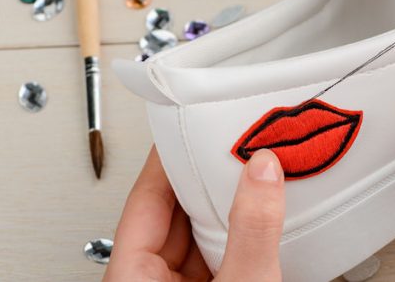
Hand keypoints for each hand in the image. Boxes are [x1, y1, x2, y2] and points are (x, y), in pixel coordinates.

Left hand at [105, 147, 284, 281]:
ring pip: (200, 236)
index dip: (170, 159)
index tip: (188, 127)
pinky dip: (241, 235)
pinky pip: (221, 256)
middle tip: (230, 145)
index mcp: (133, 278)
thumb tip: (262, 172)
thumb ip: (251, 231)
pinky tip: (262, 217)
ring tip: (252, 175)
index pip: (145, 200)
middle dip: (206, 180)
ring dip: (228, 208)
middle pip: (175, 215)